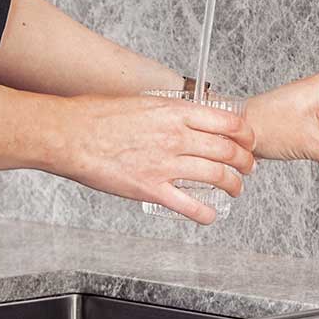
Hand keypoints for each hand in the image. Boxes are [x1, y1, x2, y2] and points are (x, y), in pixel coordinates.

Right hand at [46, 94, 255, 223]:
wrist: (70, 134)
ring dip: (233, 185)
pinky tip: (209, 215)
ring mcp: (164, 163)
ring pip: (216, 176)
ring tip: (236, 189)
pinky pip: (189, 205)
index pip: (227, 121)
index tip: (248, 140)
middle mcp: (175, 136)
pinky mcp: (151, 188)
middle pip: (227, 151)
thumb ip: (169, 111)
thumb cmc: (97, 116)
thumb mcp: (143, 102)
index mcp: (174, 112)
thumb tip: (185, 117)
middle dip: (245, 162)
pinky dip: (205, 214)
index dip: (245, 134)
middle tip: (248, 167)